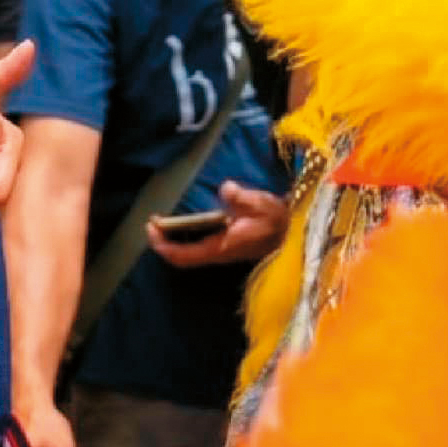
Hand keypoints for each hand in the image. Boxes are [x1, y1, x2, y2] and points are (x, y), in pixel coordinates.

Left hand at [147, 180, 288, 267]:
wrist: (296, 232)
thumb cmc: (278, 219)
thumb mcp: (261, 204)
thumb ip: (241, 197)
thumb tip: (225, 188)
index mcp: (221, 247)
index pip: (183, 255)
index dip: (162, 245)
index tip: (151, 227)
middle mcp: (217, 254)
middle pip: (181, 257)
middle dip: (163, 242)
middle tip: (153, 222)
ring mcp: (222, 253)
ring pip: (189, 254)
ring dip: (173, 240)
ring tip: (163, 221)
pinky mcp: (227, 248)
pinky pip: (197, 247)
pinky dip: (185, 237)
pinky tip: (185, 221)